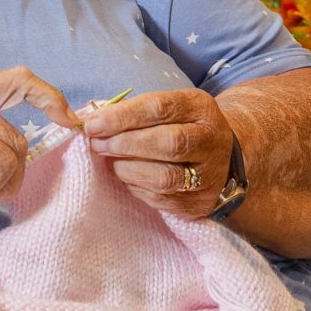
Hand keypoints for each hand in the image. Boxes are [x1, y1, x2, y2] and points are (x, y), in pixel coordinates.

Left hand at [79, 88, 232, 219]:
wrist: (219, 160)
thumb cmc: (178, 128)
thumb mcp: (165, 109)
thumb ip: (131, 110)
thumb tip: (91, 119)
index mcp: (200, 109)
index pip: (160, 108)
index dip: (122, 116)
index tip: (93, 124)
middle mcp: (211, 141)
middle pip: (167, 143)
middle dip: (124, 143)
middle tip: (97, 144)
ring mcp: (208, 175)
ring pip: (164, 177)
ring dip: (127, 168)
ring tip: (110, 160)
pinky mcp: (197, 202)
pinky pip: (159, 198)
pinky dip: (135, 186)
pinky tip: (127, 175)